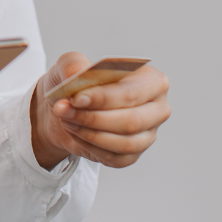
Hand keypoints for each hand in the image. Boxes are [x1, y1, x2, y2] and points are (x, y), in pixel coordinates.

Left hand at [30, 52, 170, 170]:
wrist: (67, 109)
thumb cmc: (77, 82)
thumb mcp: (69, 65)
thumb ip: (72, 64)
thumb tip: (75, 76)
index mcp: (152, 80)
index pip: (132, 92)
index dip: (104, 97)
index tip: (76, 98)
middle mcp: (157, 108)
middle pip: (132, 120)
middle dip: (93, 117)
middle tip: (64, 110)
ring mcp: (148, 135)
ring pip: (125, 143)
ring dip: (89, 133)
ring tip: (67, 120)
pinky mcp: (133, 155)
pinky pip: (115, 158)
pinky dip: (90, 146)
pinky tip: (75, 132)